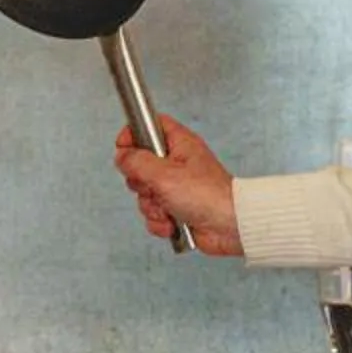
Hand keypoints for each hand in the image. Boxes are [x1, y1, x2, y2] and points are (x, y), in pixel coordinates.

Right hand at [111, 114, 241, 255]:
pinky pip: (154, 213)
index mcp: (180, 145)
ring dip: (152, 206)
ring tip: (169, 208)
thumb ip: (137, 162)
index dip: (134, 134)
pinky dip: (160, 221)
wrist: (229, 226)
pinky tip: (174, 222)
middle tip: (155, 186)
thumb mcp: (165, 174)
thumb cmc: (208, 195)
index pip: (151, 126)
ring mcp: (176, 187)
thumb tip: (122, 156)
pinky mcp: (176, 209)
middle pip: (140, 165)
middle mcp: (177, 164)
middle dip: (141, 183)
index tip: (123, 147)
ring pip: (145, 194)